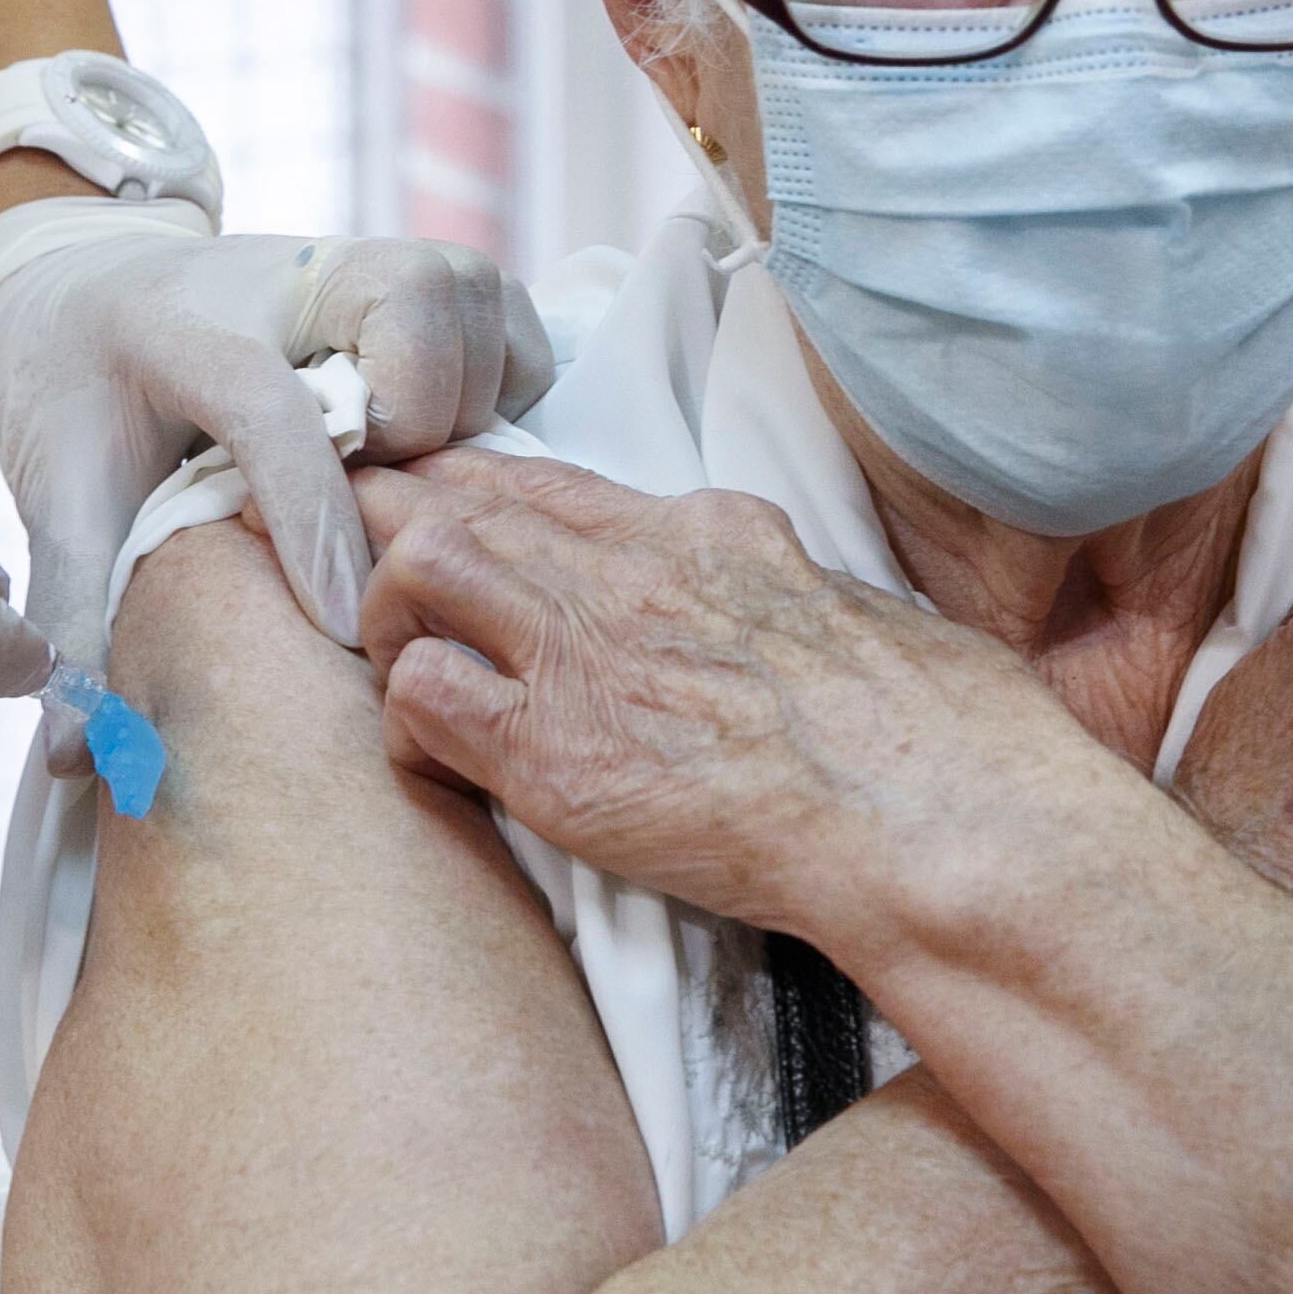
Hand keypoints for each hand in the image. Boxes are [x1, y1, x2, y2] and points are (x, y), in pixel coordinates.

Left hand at [0, 196, 552, 767]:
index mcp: (180, 326)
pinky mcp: (427, 261)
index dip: (313, 518)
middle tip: (371, 495)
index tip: (343, 622)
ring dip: (460, 407)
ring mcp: (364, 256)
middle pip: (407, 312)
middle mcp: (284, 272)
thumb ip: (75, 613)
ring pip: (471, 308)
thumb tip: (66, 758)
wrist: (84, 279)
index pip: (269, 410)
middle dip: (410, 426)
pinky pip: (509, 317)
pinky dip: (501, 382)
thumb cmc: (80, 394)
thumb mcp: (59, 494)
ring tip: (401, 472)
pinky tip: (441, 438)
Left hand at [353, 452, 1104, 947]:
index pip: (547, 481)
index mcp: (709, 532)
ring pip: (418, 566)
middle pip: (460, 503)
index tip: (430, 503)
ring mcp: (589, 656)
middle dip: (392, 527)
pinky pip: (421, 696)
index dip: (468, 487)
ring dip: (389, 612)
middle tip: (355, 565)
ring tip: (402, 660)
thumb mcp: (855, 609)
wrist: (937, 812)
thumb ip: (782, 591)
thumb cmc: (934, 732)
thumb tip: (782, 603)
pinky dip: (406, 722)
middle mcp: (634, 574)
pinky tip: (431, 755)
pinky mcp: (558, 755)